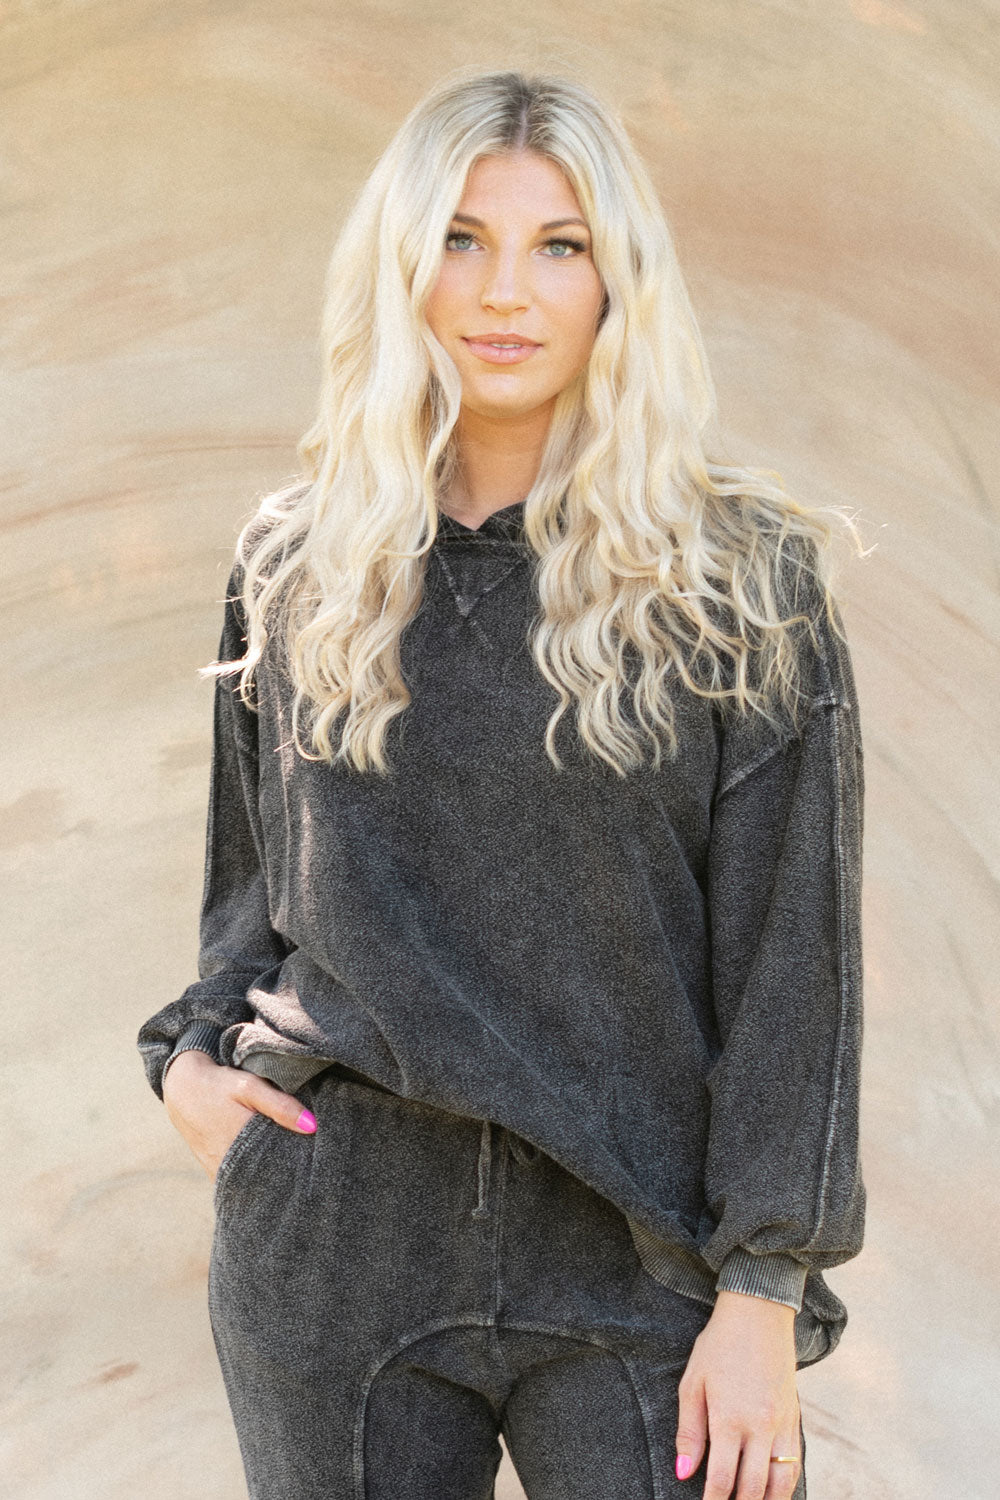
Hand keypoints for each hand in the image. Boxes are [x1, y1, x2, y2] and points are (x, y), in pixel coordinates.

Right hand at [162, 1050, 316, 1180]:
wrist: (183, 1090)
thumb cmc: (219, 1086)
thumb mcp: (250, 1087)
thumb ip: (280, 1106)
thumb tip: (312, 1126)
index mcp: (241, 1142)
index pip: (279, 1166)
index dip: (298, 1164)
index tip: (312, 1160)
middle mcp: (228, 1163)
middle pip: (266, 1178)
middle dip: (285, 1174)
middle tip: (305, 1167)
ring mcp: (219, 1171)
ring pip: (251, 1183)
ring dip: (268, 1178)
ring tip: (288, 1171)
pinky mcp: (212, 1173)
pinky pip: (236, 1182)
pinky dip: (252, 1179)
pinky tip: (266, 1171)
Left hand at [675, 1289, 799, 1498]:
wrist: (758, 1313)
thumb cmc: (719, 1345)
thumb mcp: (693, 1382)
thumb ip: (689, 1431)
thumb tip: (684, 1472)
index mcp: (730, 1417)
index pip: (723, 1478)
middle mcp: (760, 1426)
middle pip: (753, 1488)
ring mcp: (782, 1423)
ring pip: (781, 1482)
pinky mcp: (795, 1417)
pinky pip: (795, 1462)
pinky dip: (786, 1484)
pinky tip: (775, 1492)